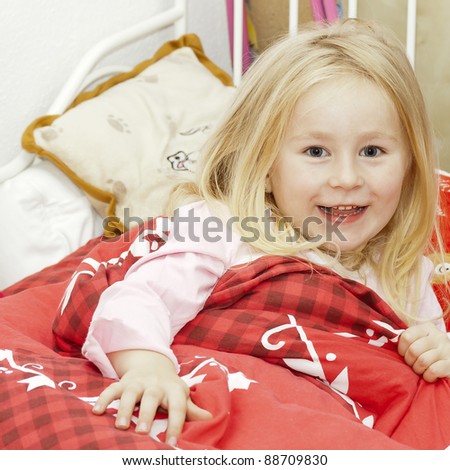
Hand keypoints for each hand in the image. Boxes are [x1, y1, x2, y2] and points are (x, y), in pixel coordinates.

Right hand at [92, 350, 211, 445]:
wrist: (152, 363)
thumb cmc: (169, 388)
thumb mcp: (181, 395)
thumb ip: (191, 409)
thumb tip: (210, 419)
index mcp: (173, 390)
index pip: (178, 406)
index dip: (176, 423)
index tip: (173, 443)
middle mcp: (155, 385)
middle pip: (151, 397)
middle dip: (146, 414)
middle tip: (142, 431)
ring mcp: (138, 382)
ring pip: (130, 393)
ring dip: (124, 408)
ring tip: (120, 425)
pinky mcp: (123, 382)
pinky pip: (111, 388)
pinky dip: (103, 398)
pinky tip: (96, 411)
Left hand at [398, 322, 449, 381]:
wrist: (449, 359)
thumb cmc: (429, 350)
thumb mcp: (420, 340)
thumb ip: (408, 339)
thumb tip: (392, 341)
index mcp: (427, 328)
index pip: (406, 336)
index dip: (401, 348)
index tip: (403, 354)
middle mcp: (438, 336)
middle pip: (413, 350)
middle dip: (409, 360)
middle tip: (412, 364)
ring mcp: (446, 350)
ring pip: (423, 361)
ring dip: (418, 369)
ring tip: (420, 369)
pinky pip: (433, 370)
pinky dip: (428, 376)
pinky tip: (429, 375)